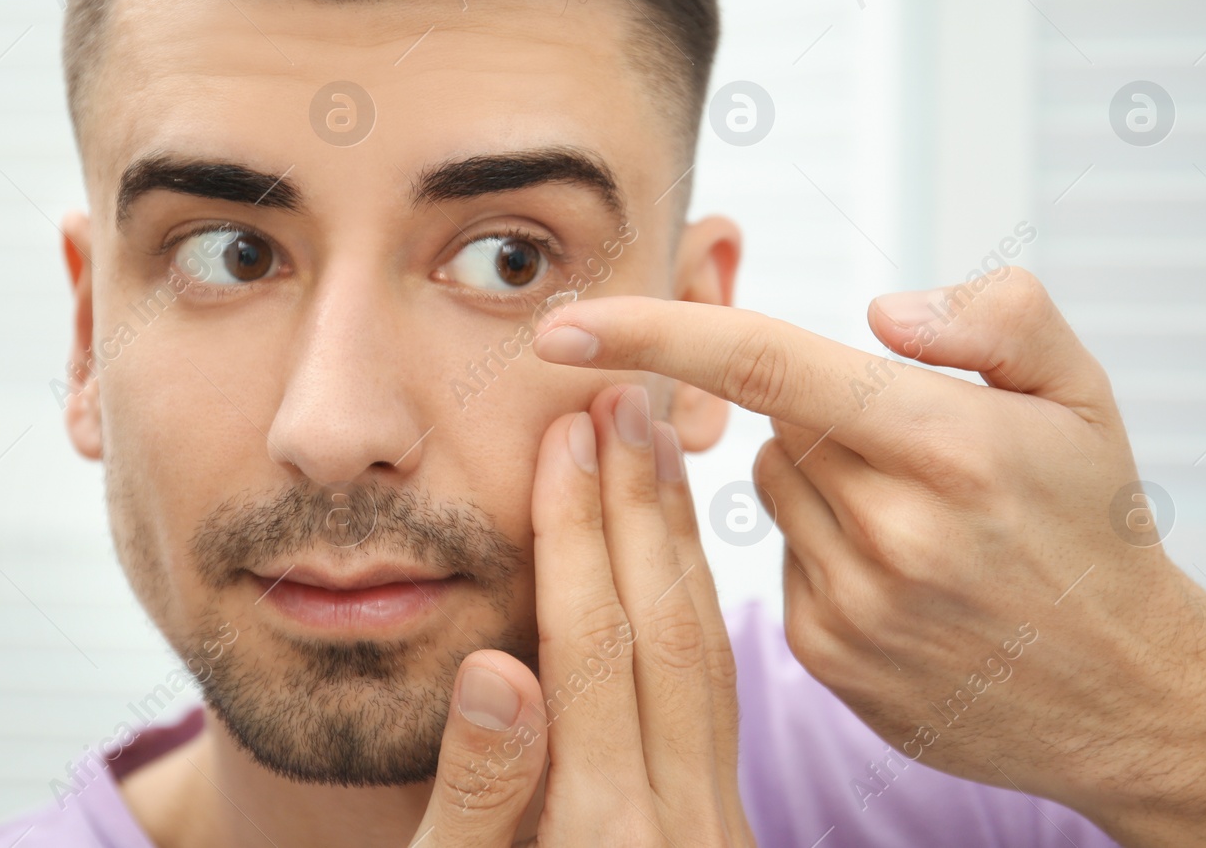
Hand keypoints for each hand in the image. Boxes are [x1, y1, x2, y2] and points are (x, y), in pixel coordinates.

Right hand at [409, 383, 752, 846]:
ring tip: (658, 447)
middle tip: (622, 402)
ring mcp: (715, 830)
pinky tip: (682, 555)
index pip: (592, 647)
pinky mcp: (723, 832)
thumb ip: (481, 790)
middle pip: (664, 634)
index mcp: (601, 835)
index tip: (566, 436)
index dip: (576, 533)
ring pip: (708, 657)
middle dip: (638, 506)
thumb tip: (493, 669)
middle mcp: (678, 827)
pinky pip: (722, 696)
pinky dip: (700, 607)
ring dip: (678, 542)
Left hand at [528, 268, 1205, 846]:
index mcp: (948, 444)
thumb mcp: (1082, 392)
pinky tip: (902, 576)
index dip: (652, 334)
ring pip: (771, 489)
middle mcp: (892, 529)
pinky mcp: (826, 656)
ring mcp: (853, 605)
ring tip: (919, 519)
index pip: (766, 363)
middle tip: (912, 448)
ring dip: (822, 482)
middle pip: (773, 424)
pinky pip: (780, 560)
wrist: (1131, 691)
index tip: (563, 326)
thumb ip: (995, 318)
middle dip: (821, 414)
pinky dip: (824, 548)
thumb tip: (879, 312)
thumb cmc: (1096, 530)